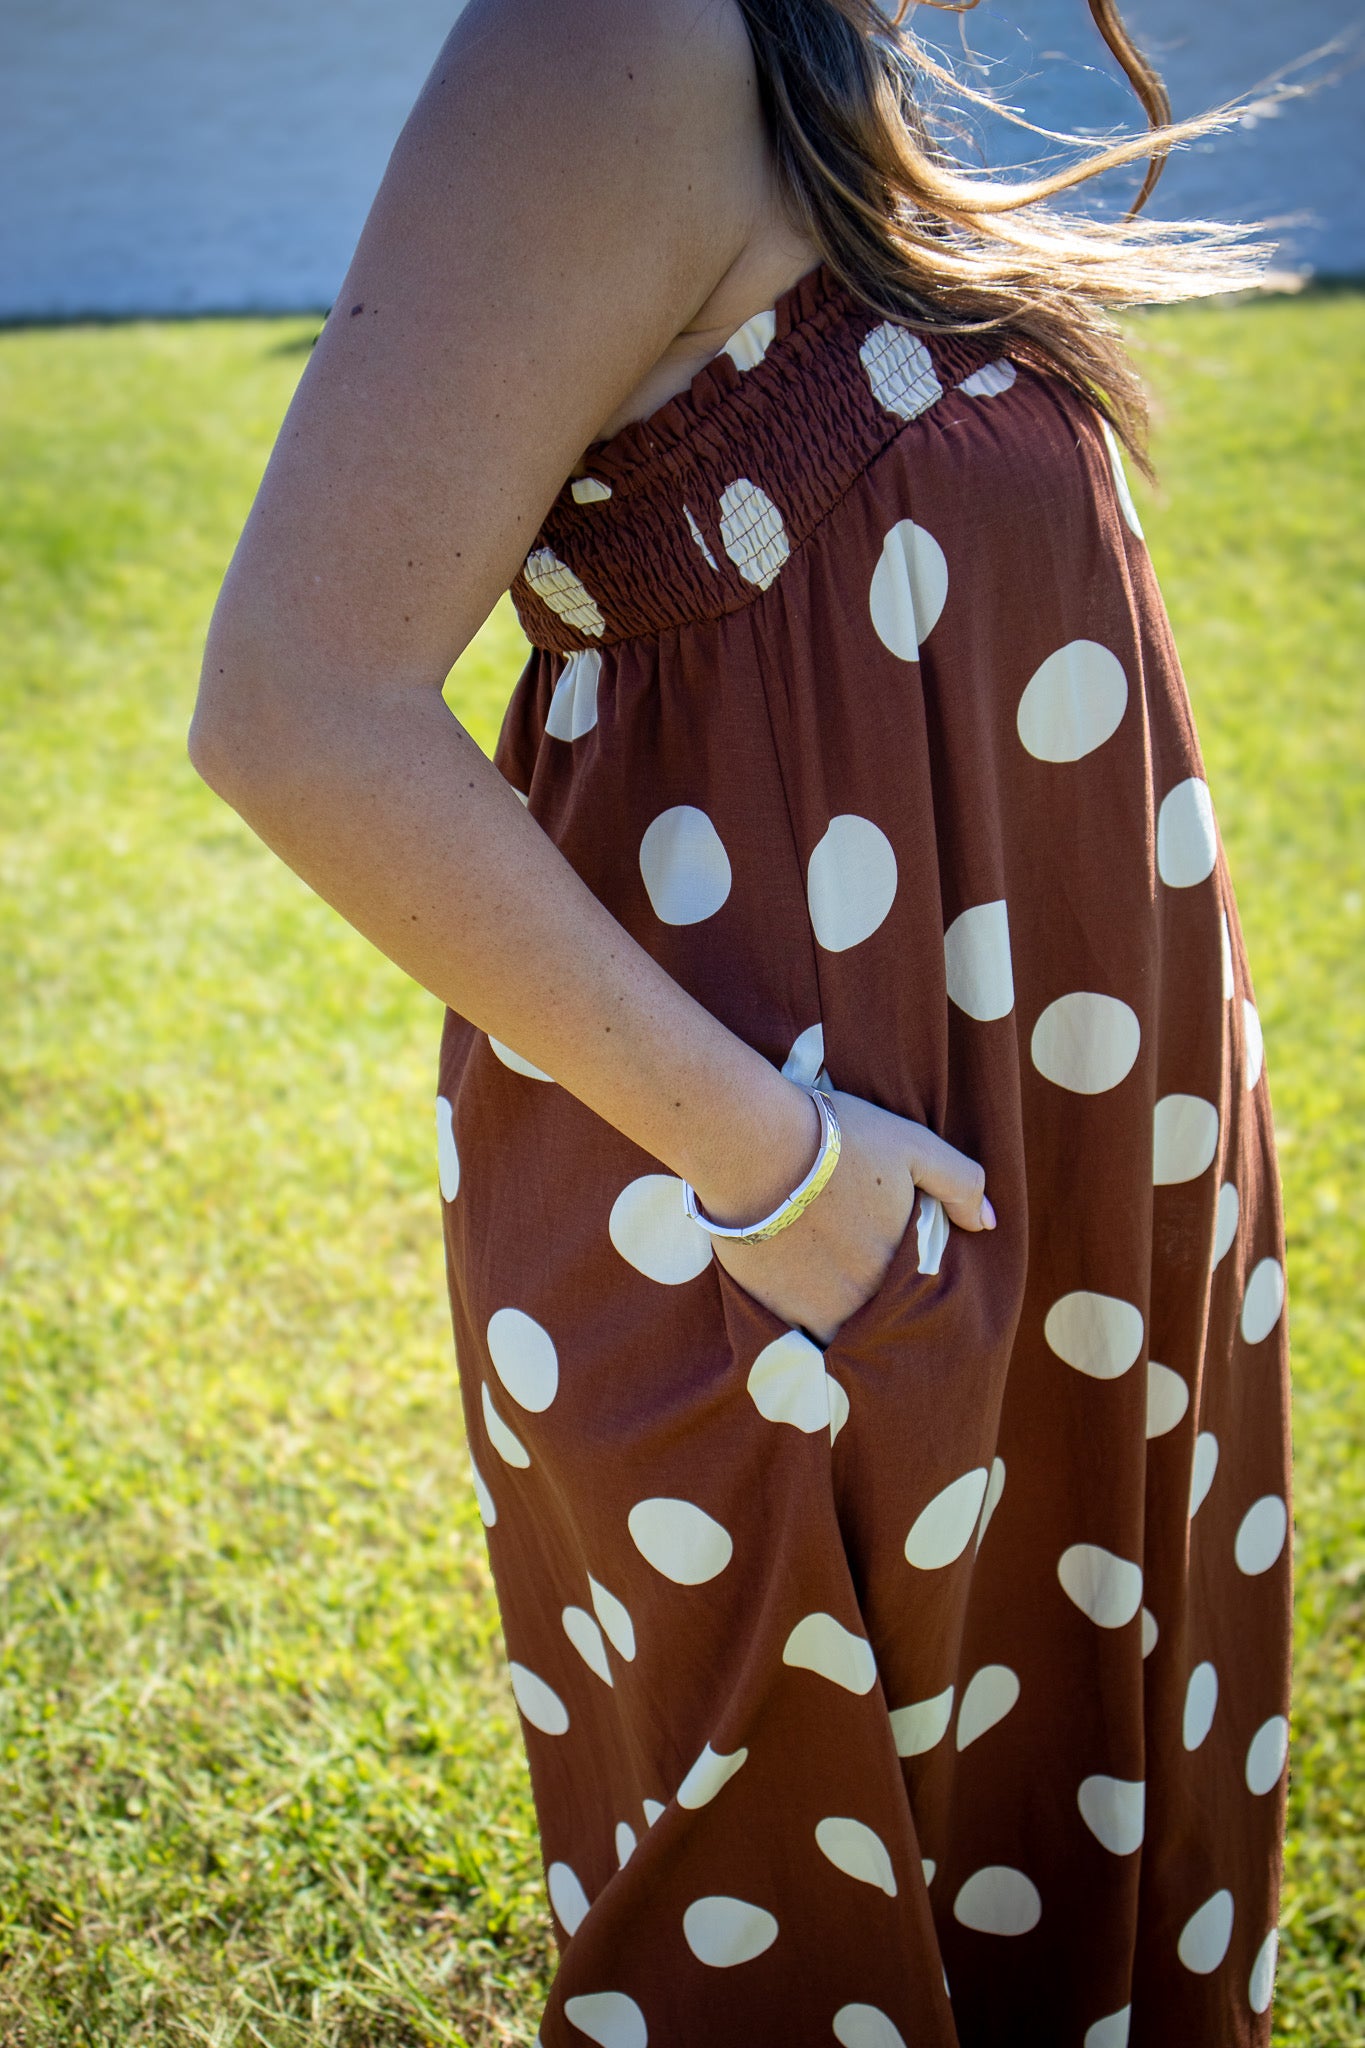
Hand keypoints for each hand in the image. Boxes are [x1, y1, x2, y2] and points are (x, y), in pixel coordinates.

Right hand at [708, 1089, 993, 1346]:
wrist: (753, 1145)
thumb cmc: (837, 1141)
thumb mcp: (913, 1146)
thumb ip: (960, 1184)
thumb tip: (987, 1223)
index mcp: (902, 1266)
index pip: (918, 1295)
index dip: (911, 1285)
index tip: (896, 1265)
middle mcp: (864, 1300)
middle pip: (878, 1315)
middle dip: (876, 1302)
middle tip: (858, 1273)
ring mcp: (814, 1310)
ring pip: (838, 1327)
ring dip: (837, 1312)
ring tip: (826, 1281)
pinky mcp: (771, 1308)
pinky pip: (794, 1327)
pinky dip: (798, 1311)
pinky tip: (791, 1282)